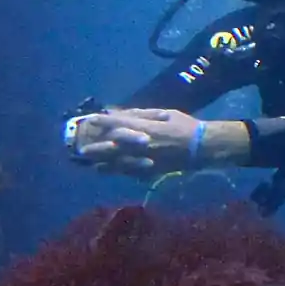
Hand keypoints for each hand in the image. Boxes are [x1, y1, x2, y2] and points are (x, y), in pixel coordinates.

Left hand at [63, 107, 245, 177]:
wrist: (202, 147)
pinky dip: (118, 172)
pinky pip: (129, 173)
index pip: (118, 124)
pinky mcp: (150, 171)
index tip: (91, 119)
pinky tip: (109, 171)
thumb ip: (143, 114)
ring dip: (103, 163)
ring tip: (92, 164)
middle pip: (112, 148)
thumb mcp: (165, 113)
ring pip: (118, 163)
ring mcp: (144, 160)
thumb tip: (123, 113)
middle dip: (96, 148)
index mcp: (145, 128)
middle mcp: (141, 145)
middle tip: (82, 149)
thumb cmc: (185, 126)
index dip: (103, 122)